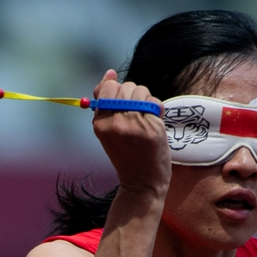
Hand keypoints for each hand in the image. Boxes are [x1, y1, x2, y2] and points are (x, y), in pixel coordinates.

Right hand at [88, 70, 167, 195]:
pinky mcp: (151, 127)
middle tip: (135, 115)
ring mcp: (133, 124)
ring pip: (141, 90)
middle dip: (133, 95)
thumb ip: (106, 102)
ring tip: (144, 118)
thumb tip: (109, 73)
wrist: (142, 182)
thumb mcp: (108, 130)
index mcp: (100, 124)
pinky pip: (154, 102)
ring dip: (145, 100)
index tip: (122, 102)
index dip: (117, 90)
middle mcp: (114, 123)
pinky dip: (157, 109)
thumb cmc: (127, 154)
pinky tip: (154, 123)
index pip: (108, 87)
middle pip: (126, 86)